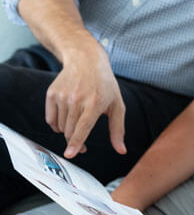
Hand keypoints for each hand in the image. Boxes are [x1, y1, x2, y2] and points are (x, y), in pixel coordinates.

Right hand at [45, 40, 125, 158]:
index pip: (83, 126)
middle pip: (70, 131)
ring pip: (60, 127)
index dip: (76, 142)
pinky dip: (57, 125)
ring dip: (68, 132)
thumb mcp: (117, 104)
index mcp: (95, 102)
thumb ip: (118, 129)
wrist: (86, 60)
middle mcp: (77, 99)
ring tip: (78, 124)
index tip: (70, 154)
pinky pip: (50, 119)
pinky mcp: (52, 93)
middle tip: (82, 147)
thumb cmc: (105, 84)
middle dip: (75, 142)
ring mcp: (63, 96)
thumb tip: (121, 150)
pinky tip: (66, 120)